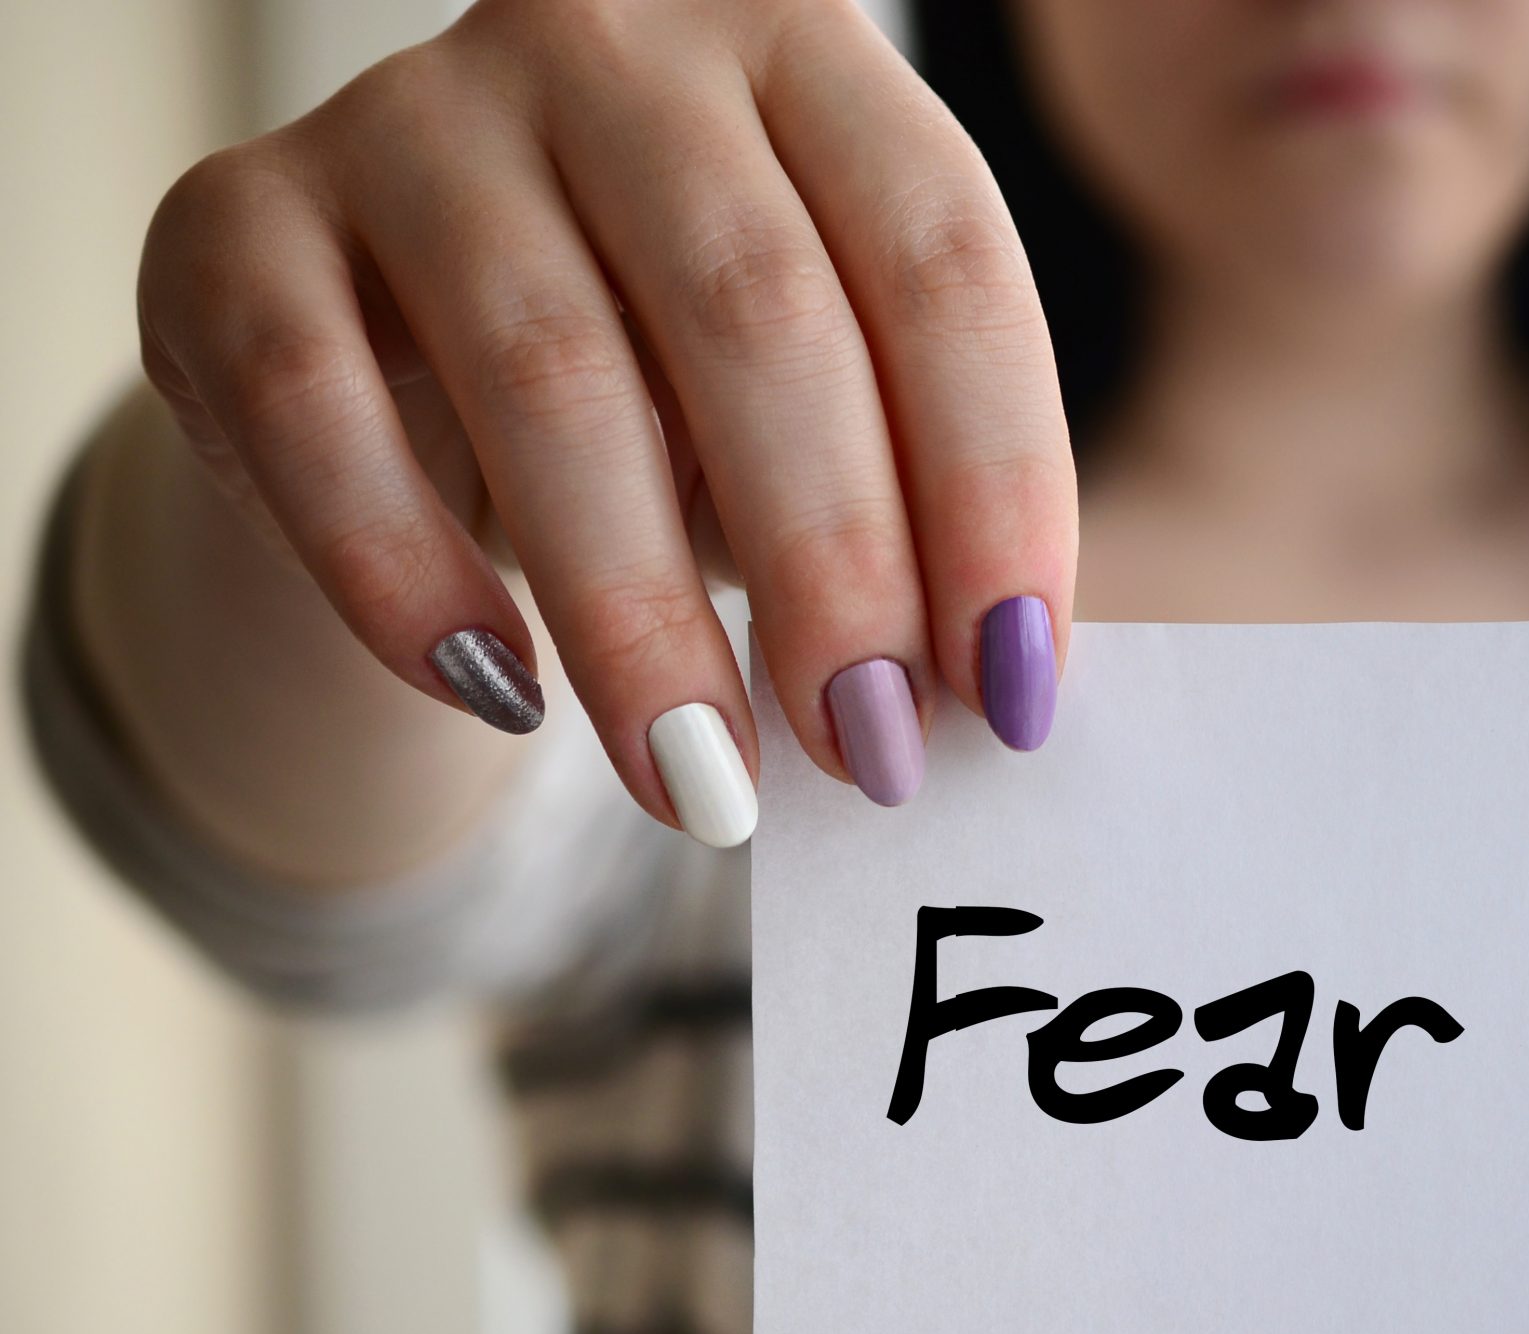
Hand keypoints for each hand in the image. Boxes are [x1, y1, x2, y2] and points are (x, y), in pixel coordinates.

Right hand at [136, 0, 1074, 842]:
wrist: (411, 348)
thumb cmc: (676, 385)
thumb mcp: (822, 404)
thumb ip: (909, 500)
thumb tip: (1005, 689)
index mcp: (798, 51)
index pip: (939, 257)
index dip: (994, 484)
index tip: (1017, 687)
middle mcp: (607, 43)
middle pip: (752, 311)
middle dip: (832, 566)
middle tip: (874, 755)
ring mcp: (411, 117)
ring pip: (548, 377)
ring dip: (642, 620)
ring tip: (710, 789)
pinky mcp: (236, 222)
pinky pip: (311, 408)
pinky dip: (407, 576)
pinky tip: (505, 698)